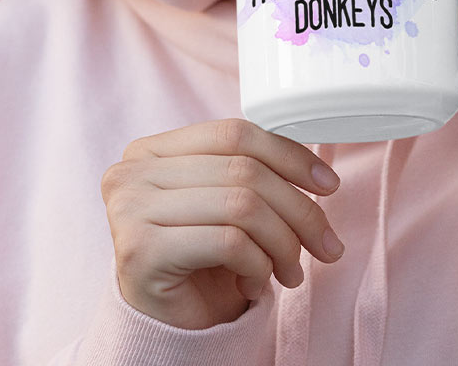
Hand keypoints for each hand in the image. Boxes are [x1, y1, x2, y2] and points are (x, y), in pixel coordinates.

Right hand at [101, 119, 343, 328]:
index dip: (290, 155)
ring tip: (290, 270)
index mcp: (153, 149)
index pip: (235, 133)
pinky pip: (229, 243)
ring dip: (283, 243)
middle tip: (325, 244)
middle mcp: (132, 172)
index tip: (328, 184)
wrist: (165, 324)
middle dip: (299, 210)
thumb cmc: (201, 257)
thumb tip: (321, 175)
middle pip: (244, 170)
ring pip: (242, 205)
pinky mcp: (140, 251)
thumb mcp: (229, 201)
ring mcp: (129, 209)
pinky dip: (258, 265)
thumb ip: (256, 172)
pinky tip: (254, 284)